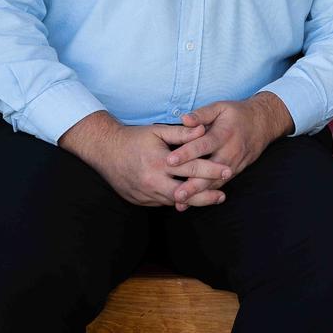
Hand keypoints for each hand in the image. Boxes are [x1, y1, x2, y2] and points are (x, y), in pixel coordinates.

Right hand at [60, 112, 229, 206]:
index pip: (192, 169)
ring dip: (193, 201)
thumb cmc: (134, 138)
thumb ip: (182, 132)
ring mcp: (144, 193)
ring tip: (212, 198)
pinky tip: (189, 199)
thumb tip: (204, 130)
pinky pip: (162, 203)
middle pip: (185, 193)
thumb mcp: (158, 131)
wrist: (104, 151)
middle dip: (206, 195)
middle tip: (223, 196)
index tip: (228, 171)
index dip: (212, 170)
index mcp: (159, 162)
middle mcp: (152, 181)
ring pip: (174, 202)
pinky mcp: (139, 200)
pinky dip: (176, 201)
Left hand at [166, 93, 293, 209]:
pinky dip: (207, 194)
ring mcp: (235, 163)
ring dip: (199, 194)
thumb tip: (184, 119)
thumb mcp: (221, 107)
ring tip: (181, 204)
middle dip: (193, 184)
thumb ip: (202, 114)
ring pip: (216, 182)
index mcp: (224, 133)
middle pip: (210, 170)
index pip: (203, 144)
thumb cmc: (237, 114)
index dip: (187, 153)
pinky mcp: (236, 171)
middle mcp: (230, 151)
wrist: (264, 124)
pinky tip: (192, 202)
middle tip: (177, 194)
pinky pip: (221, 184)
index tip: (170, 161)